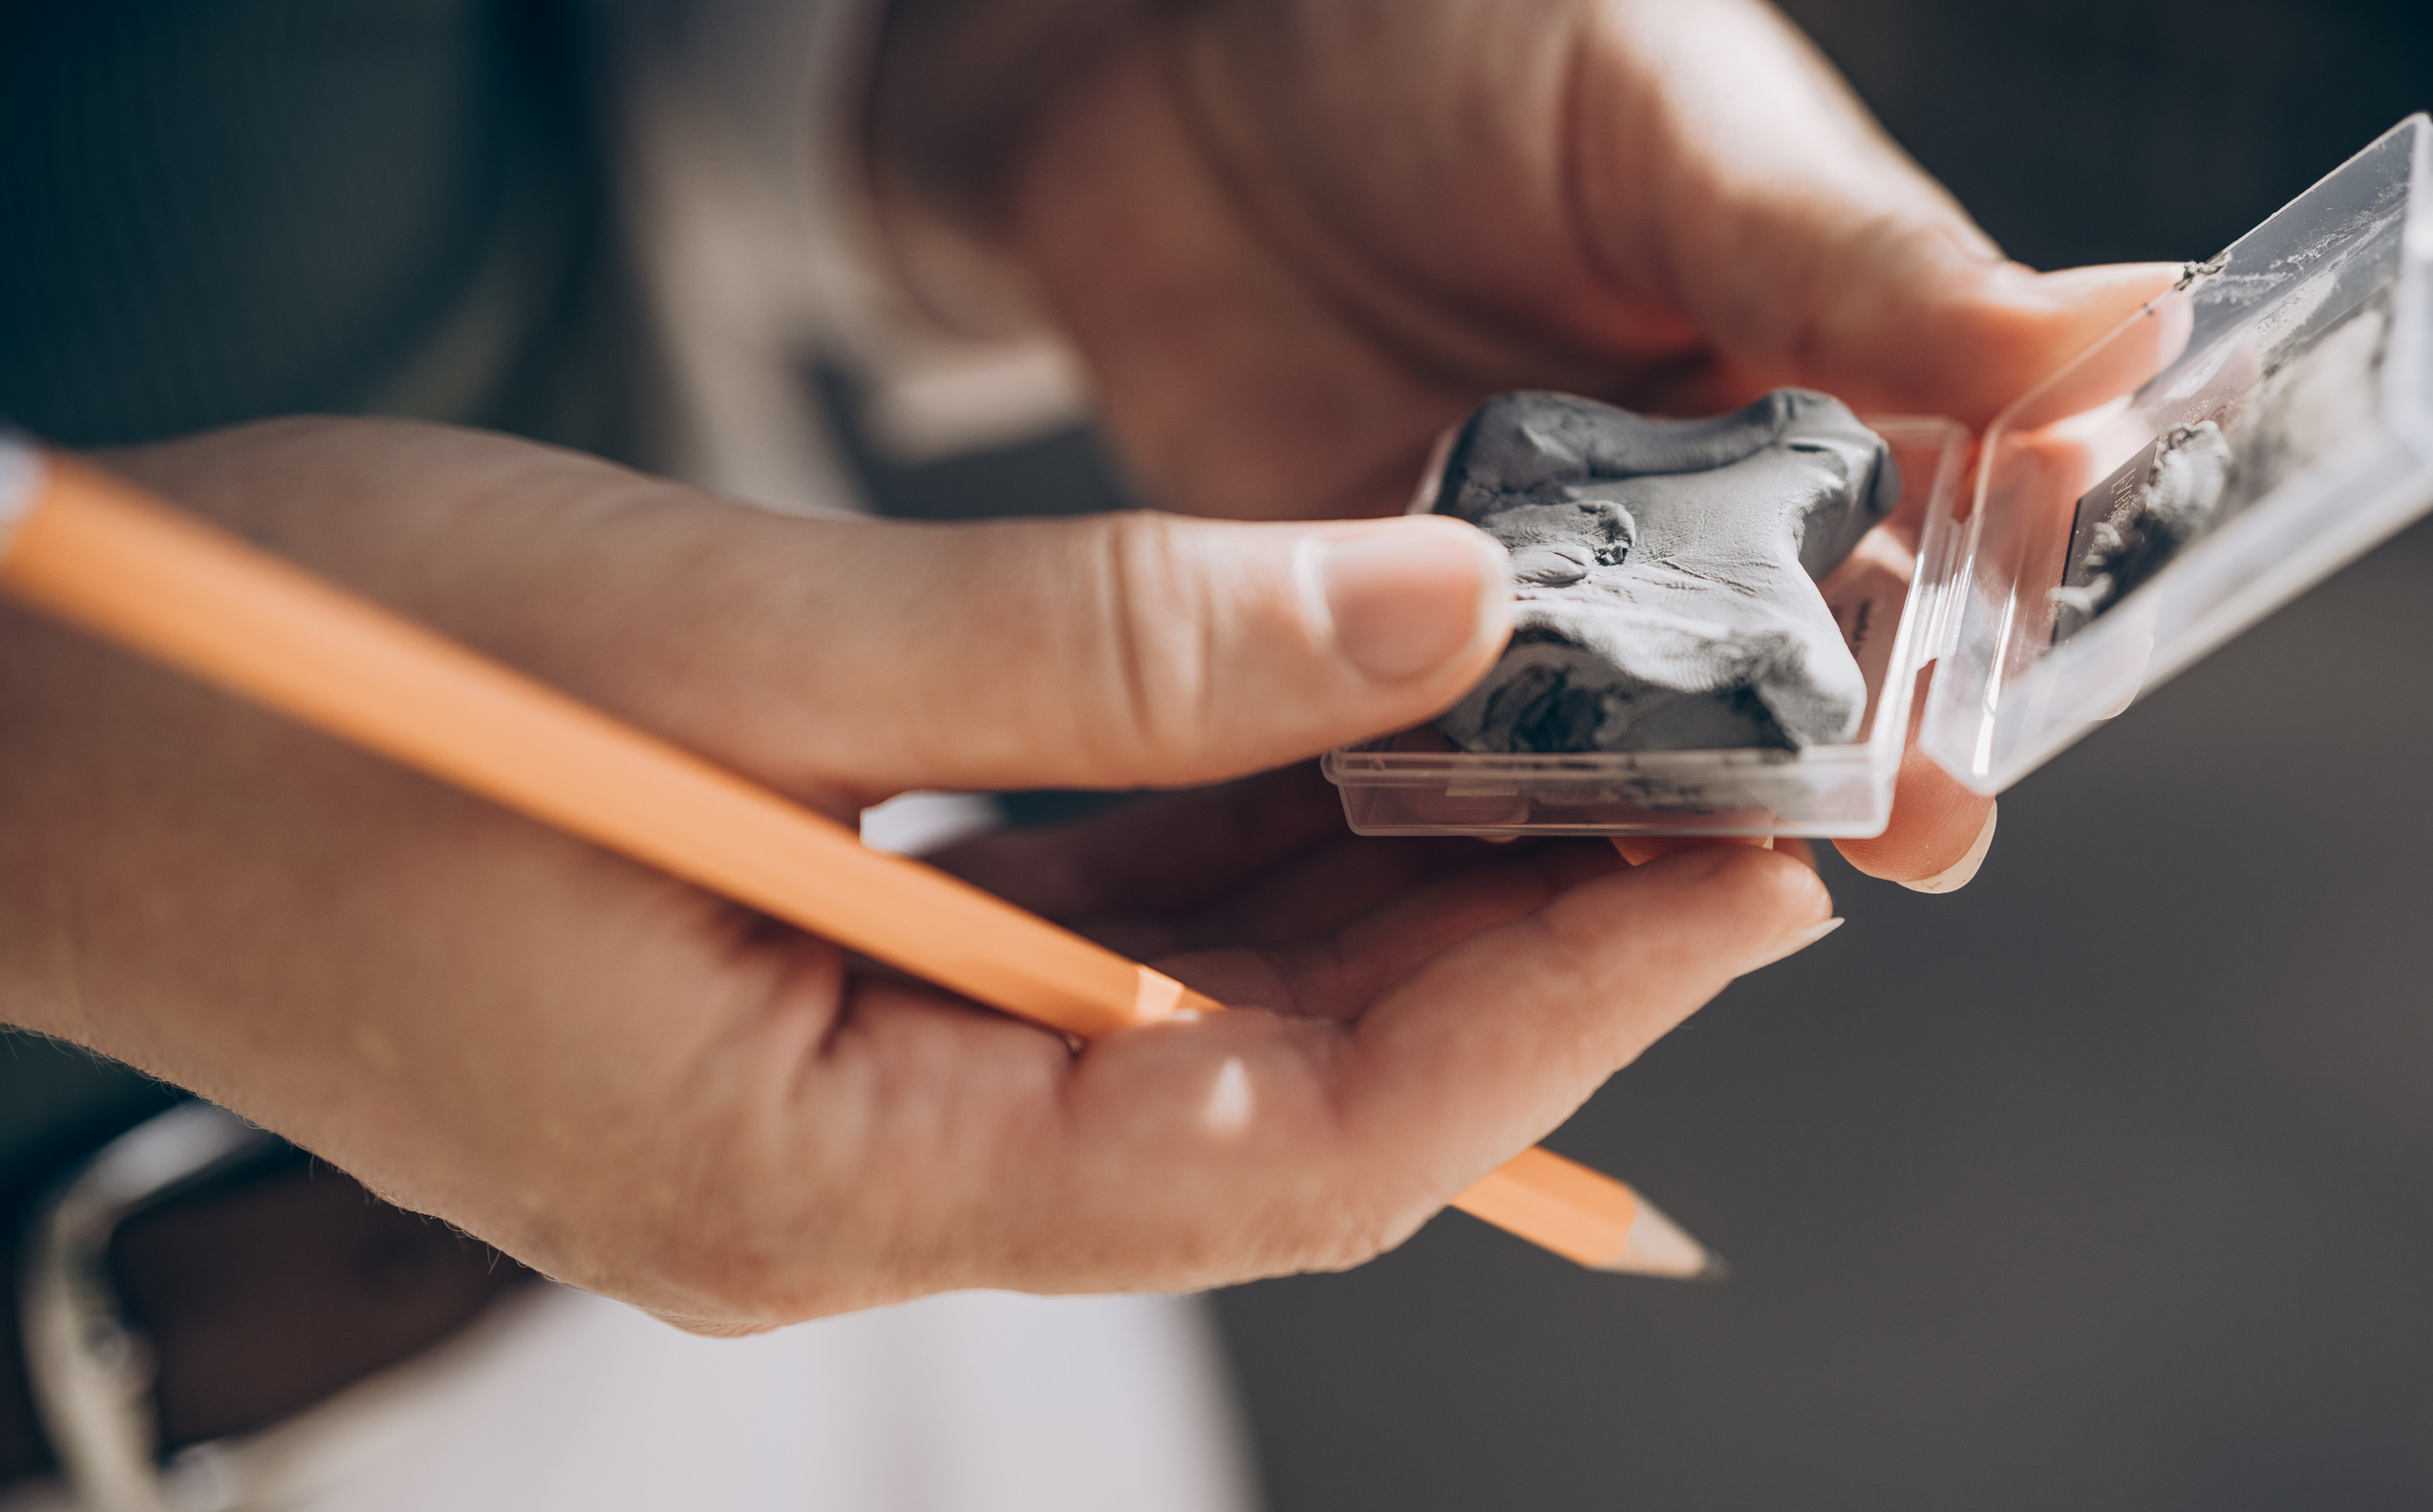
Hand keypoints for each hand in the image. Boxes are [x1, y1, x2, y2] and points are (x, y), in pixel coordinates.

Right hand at [0, 418, 1831, 1329]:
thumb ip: (1093, 640)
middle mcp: (843, 1187)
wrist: (56, 735)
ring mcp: (826, 1115)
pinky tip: (1342, 747)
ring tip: (1580, 764)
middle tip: (1719, 806)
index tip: (1731, 888)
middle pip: (1270, 1114)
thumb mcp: (718, 640)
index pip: (1281, 1156)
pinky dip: (1229, 868)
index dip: (1541, 1026)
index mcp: (810, 1168)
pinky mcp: (807, 1015)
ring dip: (1386, 909)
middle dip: (1516, 966)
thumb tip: (1423, 616)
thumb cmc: (305, 689)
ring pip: (1192, 1043)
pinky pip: (1081, 968)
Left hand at [875, 0, 2188, 885]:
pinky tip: (1511, 839)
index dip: (1983, 615)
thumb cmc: (1459, 27)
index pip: (1944, 515)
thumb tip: (2125, 331)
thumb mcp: (1678, 113)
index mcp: (1819, 362)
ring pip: (1627, 727)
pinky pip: (1439, 734)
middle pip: (1799, 658)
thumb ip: (1861, 258)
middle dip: (1854, 752)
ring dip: (1674, 801)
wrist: (1175, 46)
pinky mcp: (1371, 624)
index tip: (2002, 708)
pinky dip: (1478, 791)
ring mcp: (1532, 577)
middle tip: (1904, 831)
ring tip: (1719, 865)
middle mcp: (1690, 496)